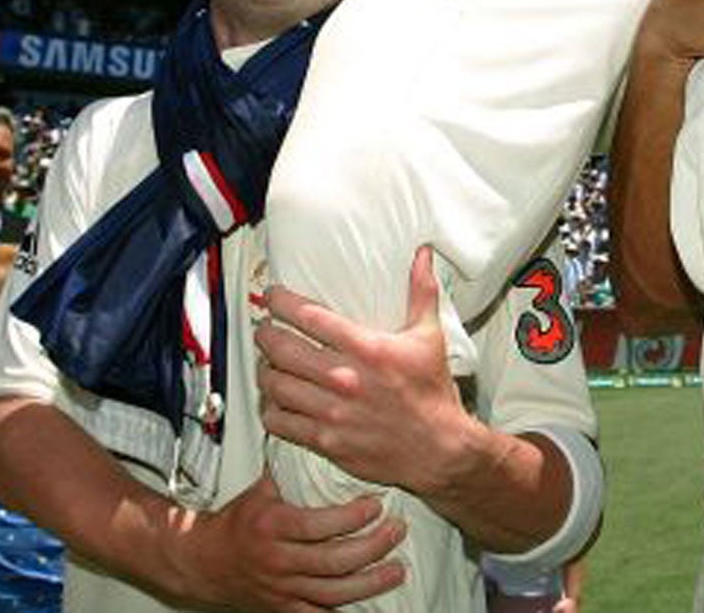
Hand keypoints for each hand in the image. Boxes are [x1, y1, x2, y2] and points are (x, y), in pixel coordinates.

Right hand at [189, 474, 405, 612]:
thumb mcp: (263, 487)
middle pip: (332, 561)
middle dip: (371, 547)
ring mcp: (282, 588)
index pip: (318, 525)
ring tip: (397, 570)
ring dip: (370, 583)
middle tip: (397, 531)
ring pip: (332, 593)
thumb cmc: (240, 521)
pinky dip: (345, 612)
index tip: (377, 505)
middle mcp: (278, 560)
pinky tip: (373, 603)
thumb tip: (323, 433)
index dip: (351, 517)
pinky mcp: (284, 608)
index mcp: (273, 526)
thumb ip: (293, 466)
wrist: (205, 560)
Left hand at [257, 247, 475, 495]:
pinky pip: (280, 422)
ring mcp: (332, 412)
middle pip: (282, 349)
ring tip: (267, 364)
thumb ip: (421, 291)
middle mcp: (345, 378)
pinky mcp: (326, 441)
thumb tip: (423, 253)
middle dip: (265, 335)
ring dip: (265, 371)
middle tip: (264, 330)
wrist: (439, 449)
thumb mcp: (429, 336)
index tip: (273, 296)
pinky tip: (275, 401)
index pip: (309, 316)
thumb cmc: (432, 392)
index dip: (281, 302)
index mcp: (367, 348)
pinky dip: (270, 409)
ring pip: (275, 385)